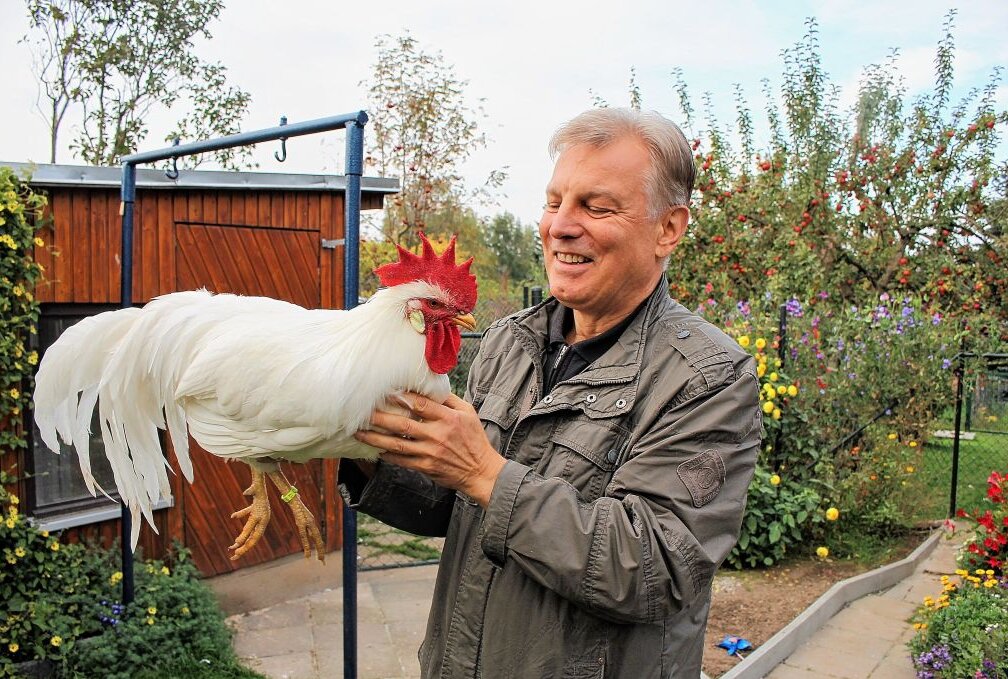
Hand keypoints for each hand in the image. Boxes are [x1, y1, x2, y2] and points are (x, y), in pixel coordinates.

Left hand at [353, 392, 505, 506]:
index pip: (420, 404)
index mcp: (448, 418)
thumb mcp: (468, 413)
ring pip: (397, 444)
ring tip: (359, 433)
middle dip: (380, 418)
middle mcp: (437, 435)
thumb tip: (431, 386)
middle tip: (363, 412)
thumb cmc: (474, 440)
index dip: (400, 397)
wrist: (480, 471)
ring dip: (376, 438)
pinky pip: (402, 461)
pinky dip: (388, 455)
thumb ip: (449, 400)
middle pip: (403, 424)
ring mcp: (430, 452)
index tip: (384, 393)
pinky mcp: (426, 467)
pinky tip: (376, 450)